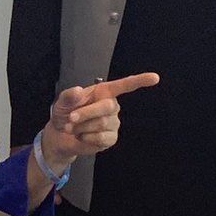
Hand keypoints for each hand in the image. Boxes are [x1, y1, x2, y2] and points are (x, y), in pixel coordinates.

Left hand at [40, 72, 159, 172]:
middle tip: (70, 118)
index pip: (125, 85)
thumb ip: (69, 96)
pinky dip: (87, 137)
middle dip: (86, 113)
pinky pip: (102, 138)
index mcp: (104, 92)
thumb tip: (78, 91)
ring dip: (82, 127)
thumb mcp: (62, 101)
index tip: (155, 78)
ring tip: (73, 128)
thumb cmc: (65, 113)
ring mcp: (113, 123)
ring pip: (102, 124)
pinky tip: (82, 136)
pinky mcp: (111, 138)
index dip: (140, 81)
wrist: (60, 135)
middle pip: (107, 107)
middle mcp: (112, 106)